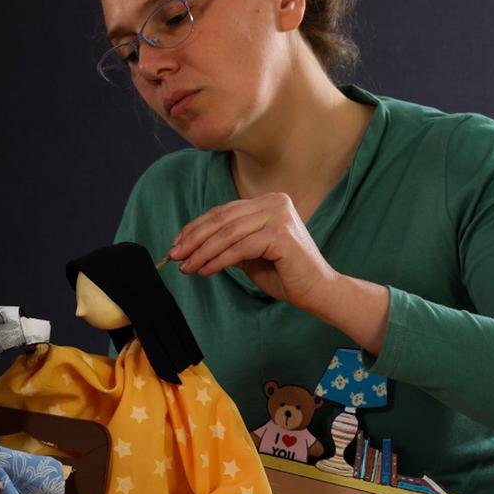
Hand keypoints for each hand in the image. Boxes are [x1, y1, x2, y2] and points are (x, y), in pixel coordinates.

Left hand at [169, 193, 336, 309]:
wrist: (318, 291)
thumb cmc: (285, 273)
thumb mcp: (250, 252)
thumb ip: (229, 241)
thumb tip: (191, 243)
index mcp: (269, 201)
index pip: (224, 211)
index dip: (197, 226)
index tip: (178, 242)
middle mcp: (275, 202)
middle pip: (223, 219)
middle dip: (194, 239)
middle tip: (175, 255)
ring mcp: (279, 216)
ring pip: (227, 234)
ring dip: (202, 252)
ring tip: (186, 267)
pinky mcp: (280, 234)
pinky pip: (239, 249)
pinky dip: (218, 261)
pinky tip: (205, 271)